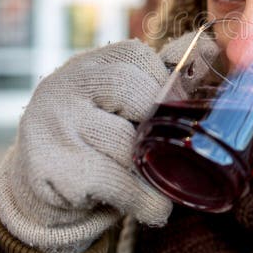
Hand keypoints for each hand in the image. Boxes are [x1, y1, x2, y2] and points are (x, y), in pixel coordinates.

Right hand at [0, 34, 209, 252]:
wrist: (44, 190)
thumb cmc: (97, 138)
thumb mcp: (122, 102)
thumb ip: (160, 76)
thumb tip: (208, 44)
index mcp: (87, 65)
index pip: (136, 56)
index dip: (163, 84)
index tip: (174, 110)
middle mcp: (63, 86)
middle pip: (129, 90)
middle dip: (157, 123)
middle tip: (173, 148)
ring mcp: (52, 124)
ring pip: (125, 141)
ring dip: (155, 169)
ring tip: (168, 185)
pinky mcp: (50, 165)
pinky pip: (113, 180)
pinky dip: (142, 199)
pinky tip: (153, 208)